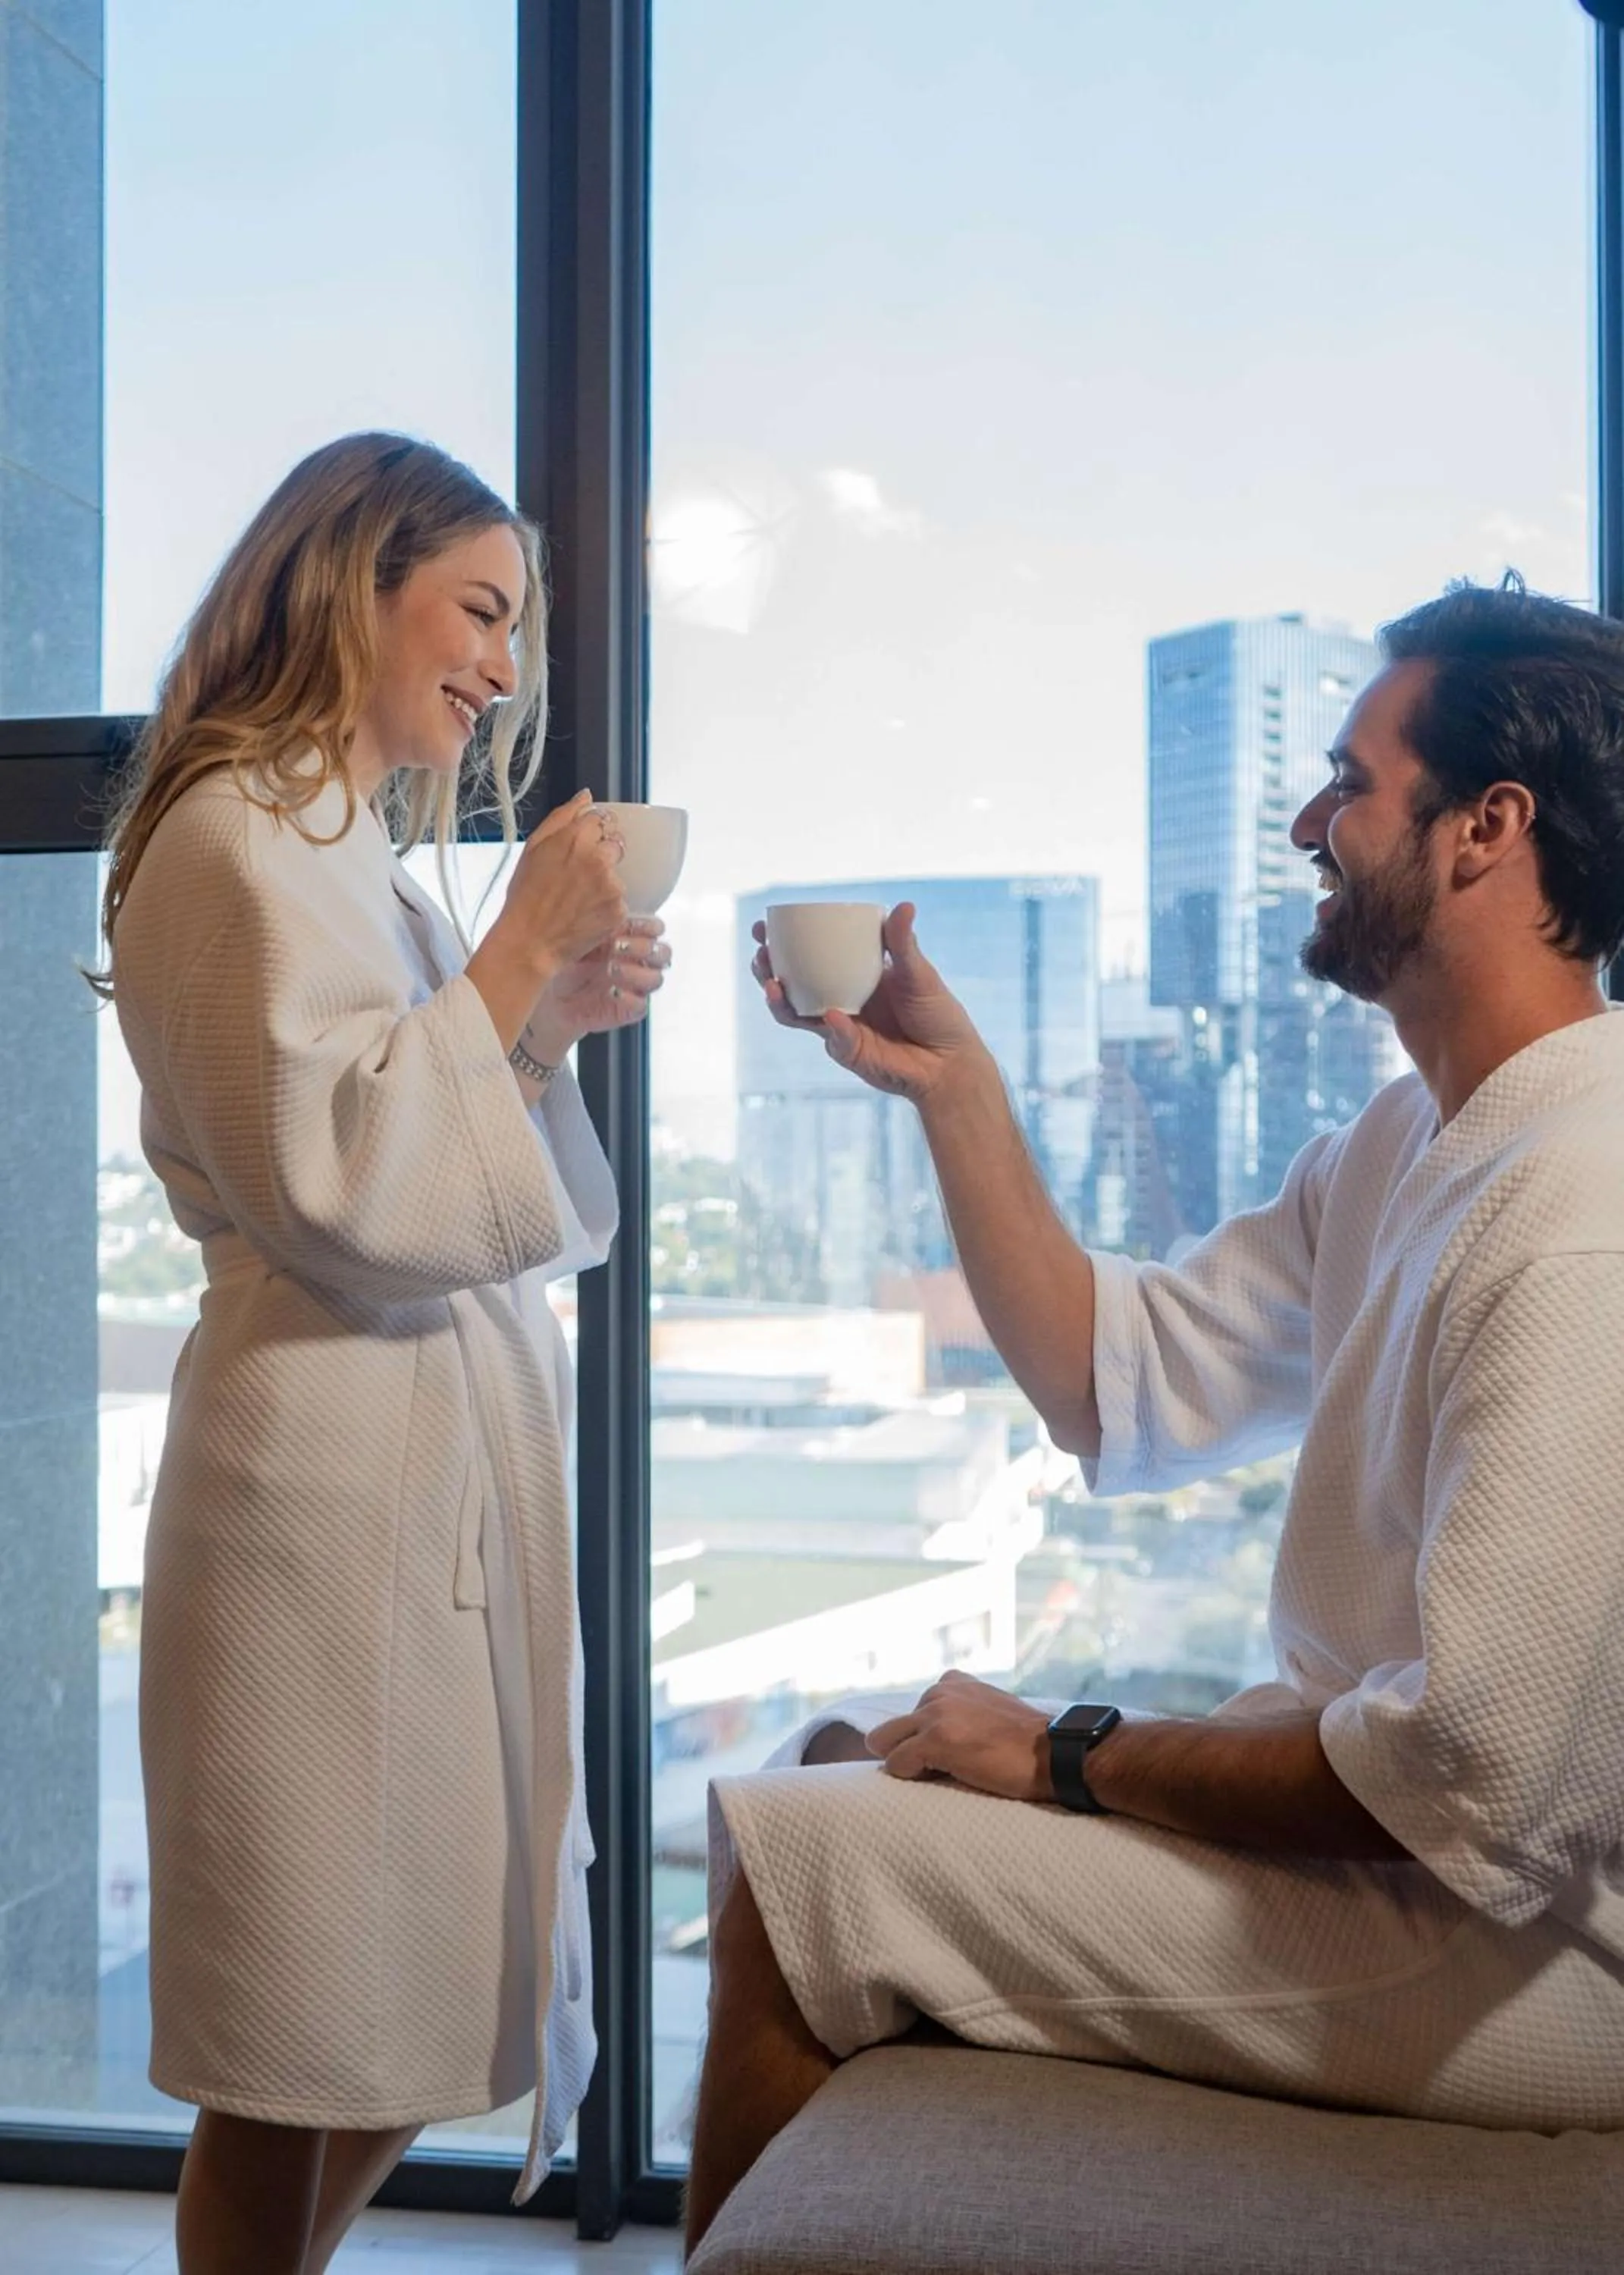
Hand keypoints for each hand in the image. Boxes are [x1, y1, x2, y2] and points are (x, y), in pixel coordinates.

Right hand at [492, 790, 629, 980]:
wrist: (530, 941)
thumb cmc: (526, 896)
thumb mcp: (533, 848)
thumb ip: (562, 817)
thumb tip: (586, 796)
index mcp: (574, 837)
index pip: (600, 818)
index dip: (590, 832)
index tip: (579, 848)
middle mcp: (597, 857)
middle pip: (615, 842)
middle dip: (602, 854)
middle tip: (579, 876)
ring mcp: (611, 884)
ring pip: (618, 872)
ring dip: (604, 881)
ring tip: (578, 898)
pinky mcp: (619, 909)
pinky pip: (620, 899)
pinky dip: (607, 904)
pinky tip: (585, 912)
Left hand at [524, 917, 672, 1058]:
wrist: (551, 998)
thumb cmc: (565, 963)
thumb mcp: (577, 939)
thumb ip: (597, 926)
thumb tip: (606, 910)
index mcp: (631, 939)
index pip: (656, 928)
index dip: (650, 926)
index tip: (629, 925)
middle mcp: (638, 963)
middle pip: (663, 953)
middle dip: (644, 948)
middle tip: (617, 946)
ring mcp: (636, 987)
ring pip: (657, 979)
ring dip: (636, 972)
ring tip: (610, 969)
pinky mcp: (630, 1010)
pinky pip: (641, 1005)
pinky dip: (629, 998)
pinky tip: (611, 992)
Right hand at [751, 903, 987, 1103]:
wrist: (950, 1062)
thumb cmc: (937, 1015)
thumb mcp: (920, 974)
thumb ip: (904, 944)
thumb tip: (904, 905)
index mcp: (852, 974)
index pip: (809, 955)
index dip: (783, 943)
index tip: (765, 926)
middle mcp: (838, 999)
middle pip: (791, 985)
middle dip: (767, 970)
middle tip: (761, 954)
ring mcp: (839, 1027)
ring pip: (796, 1014)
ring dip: (779, 1001)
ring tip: (772, 984)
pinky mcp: (848, 1052)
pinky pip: (834, 1038)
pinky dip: (833, 1026)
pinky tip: (831, 1015)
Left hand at [867, 1670, 1053, 1802]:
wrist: (1056, 1753)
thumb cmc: (1027, 1742)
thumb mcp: (990, 1708)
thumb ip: (961, 1710)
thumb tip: (936, 1735)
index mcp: (953, 1682)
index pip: (914, 1711)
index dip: (924, 1737)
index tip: (945, 1755)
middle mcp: (940, 1691)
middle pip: (894, 1727)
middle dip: (907, 1749)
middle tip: (936, 1770)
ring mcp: (936, 1714)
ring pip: (886, 1742)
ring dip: (905, 1762)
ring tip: (936, 1776)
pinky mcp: (935, 1740)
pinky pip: (896, 1763)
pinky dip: (908, 1776)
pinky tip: (936, 1780)